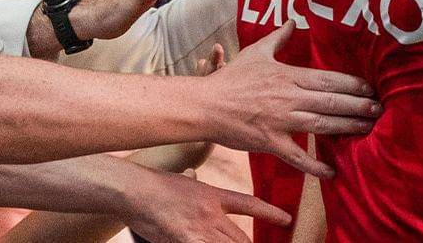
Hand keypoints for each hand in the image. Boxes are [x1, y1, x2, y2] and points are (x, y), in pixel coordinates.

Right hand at [121, 166, 289, 242]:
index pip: (250, 204)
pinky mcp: (184, 242)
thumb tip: (204, 193)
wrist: (136, 190)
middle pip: (242, 240)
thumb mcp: (188, 184)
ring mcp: (199, 230)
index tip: (287, 220)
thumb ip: (202, 193)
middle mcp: (211, 214)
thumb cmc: (158, 187)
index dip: (270, 213)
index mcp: (214, 195)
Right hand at [202, 22, 379, 177]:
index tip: (371, 88)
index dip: (353, 85)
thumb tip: (292, 21)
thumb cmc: (231, 78)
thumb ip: (279, 38)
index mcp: (288, 75)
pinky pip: (297, 156)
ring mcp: (281, 121)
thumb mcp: (257, 52)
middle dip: (359, 106)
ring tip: (369, 129)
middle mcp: (289, 98)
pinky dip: (315, 166)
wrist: (206, 104)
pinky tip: (333, 172)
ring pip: (322, 125)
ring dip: (348, 128)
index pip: (328, 79)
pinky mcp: (271, 142)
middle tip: (380, 109)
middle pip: (331, 102)